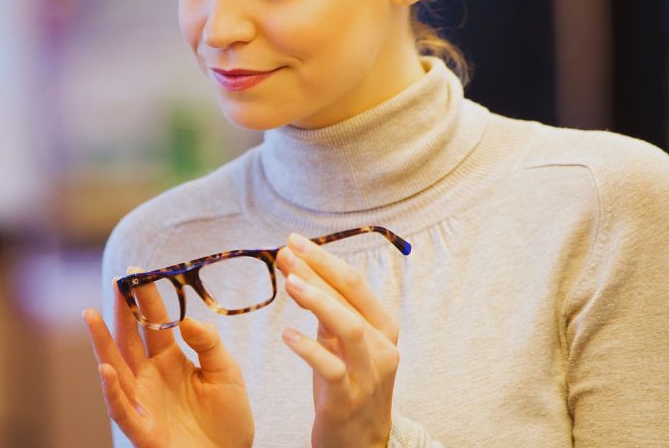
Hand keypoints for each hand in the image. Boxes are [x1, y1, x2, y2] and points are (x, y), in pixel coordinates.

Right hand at [82, 271, 253, 447]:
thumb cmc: (228, 416)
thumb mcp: (226, 372)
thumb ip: (208, 344)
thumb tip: (185, 319)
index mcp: (169, 359)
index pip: (154, 323)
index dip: (146, 299)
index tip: (138, 272)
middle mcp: (150, 376)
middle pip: (129, 338)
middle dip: (122, 311)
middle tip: (118, 282)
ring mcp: (142, 400)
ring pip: (115, 367)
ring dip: (101, 343)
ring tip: (91, 315)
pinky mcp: (142, 427)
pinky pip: (121, 407)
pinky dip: (111, 389)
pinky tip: (106, 369)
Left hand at [276, 234, 399, 447]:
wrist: (360, 442)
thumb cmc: (349, 385)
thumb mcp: (341, 344)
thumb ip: (328, 312)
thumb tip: (300, 272)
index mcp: (383, 327)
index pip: (355, 284)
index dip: (325, 259)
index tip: (295, 241)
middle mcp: (382, 347)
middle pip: (351, 298)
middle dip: (317, 270)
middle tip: (285, 252)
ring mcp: (369, 374)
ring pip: (349, 329)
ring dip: (319, 301)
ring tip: (289, 282)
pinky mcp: (349, 399)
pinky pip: (331, 369)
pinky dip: (309, 349)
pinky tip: (287, 334)